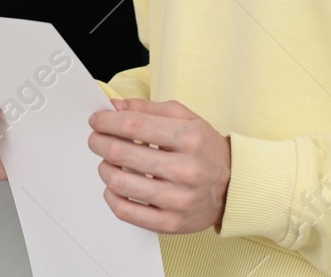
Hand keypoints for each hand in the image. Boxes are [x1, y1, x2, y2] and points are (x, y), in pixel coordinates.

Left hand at [87, 98, 230, 234]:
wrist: (234, 187)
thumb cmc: (206, 150)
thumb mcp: (185, 118)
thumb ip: (148, 109)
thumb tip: (115, 107)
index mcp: (189, 139)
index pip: (134, 125)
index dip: (107, 121)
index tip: (96, 120)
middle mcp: (186, 170)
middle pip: (122, 153)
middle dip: (99, 142)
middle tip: (96, 139)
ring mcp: (178, 200)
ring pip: (119, 182)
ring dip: (104, 168)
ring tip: (108, 162)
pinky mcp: (170, 223)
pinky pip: (125, 211)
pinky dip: (111, 196)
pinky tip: (114, 186)